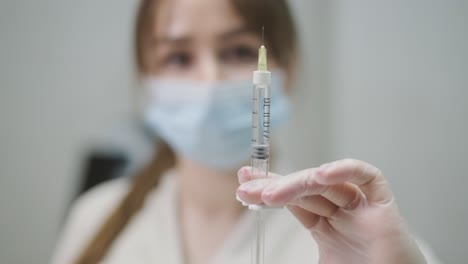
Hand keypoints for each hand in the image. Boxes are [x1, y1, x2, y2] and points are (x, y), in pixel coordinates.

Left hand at [236, 159, 426, 263]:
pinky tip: (320, 174)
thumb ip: (294, 262)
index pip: (293, 201)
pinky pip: (367, 176)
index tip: (244, 184)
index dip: (269, 190)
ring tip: (268, 194)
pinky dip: (345, 169)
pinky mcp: (383, 204)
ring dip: (295, 184)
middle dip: (274, 186)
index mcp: (325, 227)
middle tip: (246, 187)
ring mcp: (361, 206)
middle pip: (304, 189)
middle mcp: (341, 212)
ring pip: (326, 182)